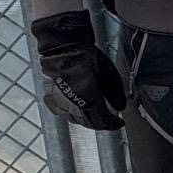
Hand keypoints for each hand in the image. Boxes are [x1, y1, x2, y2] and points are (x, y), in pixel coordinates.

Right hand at [30, 11, 125, 130]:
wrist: (64, 48)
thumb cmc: (86, 56)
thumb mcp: (109, 73)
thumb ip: (115, 92)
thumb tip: (120, 107)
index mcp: (89, 97)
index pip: (102, 120)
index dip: (112, 124)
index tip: (119, 124)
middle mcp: (73, 104)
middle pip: (89, 122)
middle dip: (101, 124)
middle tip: (109, 122)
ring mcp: (60, 102)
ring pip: (75, 120)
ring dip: (87, 121)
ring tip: (96, 119)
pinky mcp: (52, 98)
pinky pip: (62, 113)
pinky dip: (72, 116)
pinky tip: (76, 113)